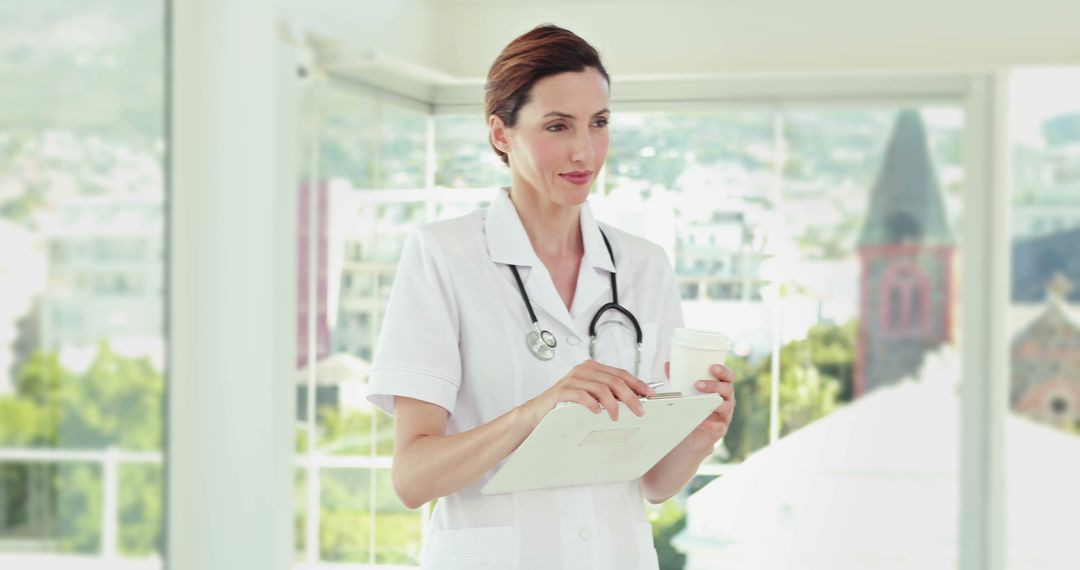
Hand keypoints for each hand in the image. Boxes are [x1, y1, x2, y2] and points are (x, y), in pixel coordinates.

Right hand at [521, 360, 654, 422]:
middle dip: (631, 396)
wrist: (538, 413)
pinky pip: (582, 395)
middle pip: (615, 380)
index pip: (621, 373)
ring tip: (616, 417)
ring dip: (614, 404)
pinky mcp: (561, 391)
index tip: (651, 395)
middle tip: (640, 411)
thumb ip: (608, 395)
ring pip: (602, 387)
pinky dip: (593, 403)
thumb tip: (634, 400)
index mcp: (592, 368)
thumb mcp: (591, 398)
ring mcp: (572, 379)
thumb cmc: (566, 406)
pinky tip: (598, 412)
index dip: (638, 383)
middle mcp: (583, 370)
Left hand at [665, 361, 735, 452]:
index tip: (712, 367)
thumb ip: (679, 379)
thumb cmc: (693, 408)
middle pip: (728, 389)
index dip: (724, 371)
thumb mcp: (686, 392)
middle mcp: (726, 400)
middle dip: (714, 386)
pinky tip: (702, 422)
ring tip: (700, 401)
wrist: (692, 435)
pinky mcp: (720, 429)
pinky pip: (719, 426)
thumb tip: (668, 365)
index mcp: (721, 388)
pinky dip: (711, 424)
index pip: (728, 377)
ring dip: (714, 403)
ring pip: (726, 407)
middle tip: (697, 384)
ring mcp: (725, 415)